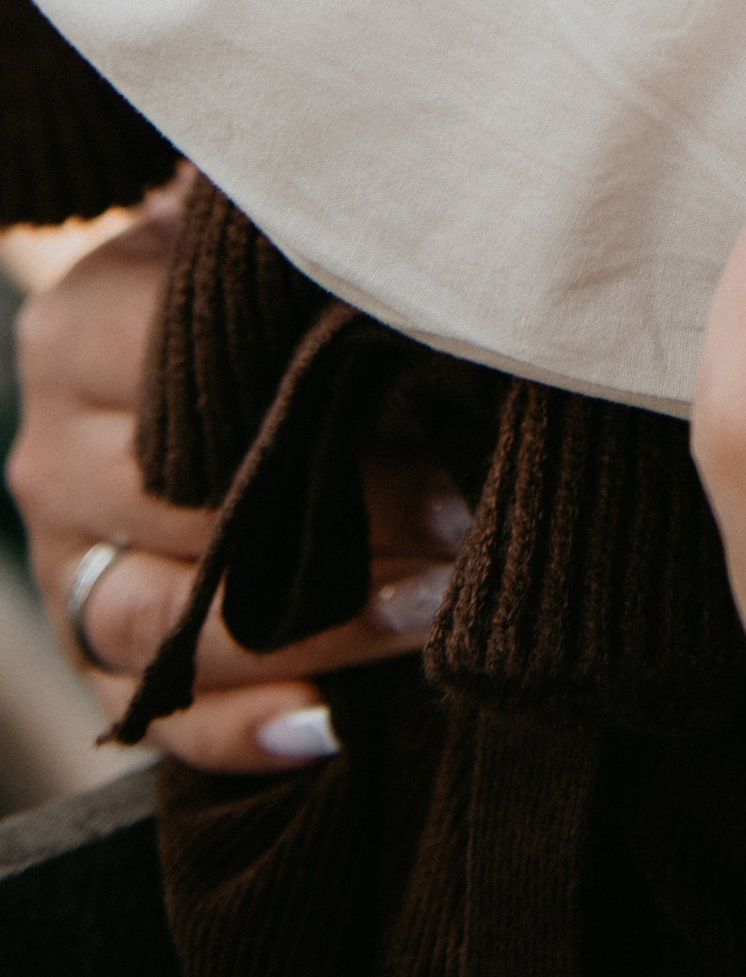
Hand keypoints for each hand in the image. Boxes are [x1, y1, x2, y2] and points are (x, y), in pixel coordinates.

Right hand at [6, 180, 471, 772]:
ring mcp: (64, 561)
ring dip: (304, 634)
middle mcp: (53, 454)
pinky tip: (328, 728)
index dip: (325, 426)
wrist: (199, 337)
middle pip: (183, 518)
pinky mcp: (87, 653)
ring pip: (159, 626)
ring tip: (426, 614)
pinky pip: (147, 717)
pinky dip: (237, 732)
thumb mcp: (263, 244)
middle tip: (463, 531)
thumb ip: (313, 266)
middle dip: (338, 534)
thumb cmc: (257, 280)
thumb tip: (440, 307)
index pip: (190, 397)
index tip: (450, 443)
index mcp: (79, 333)